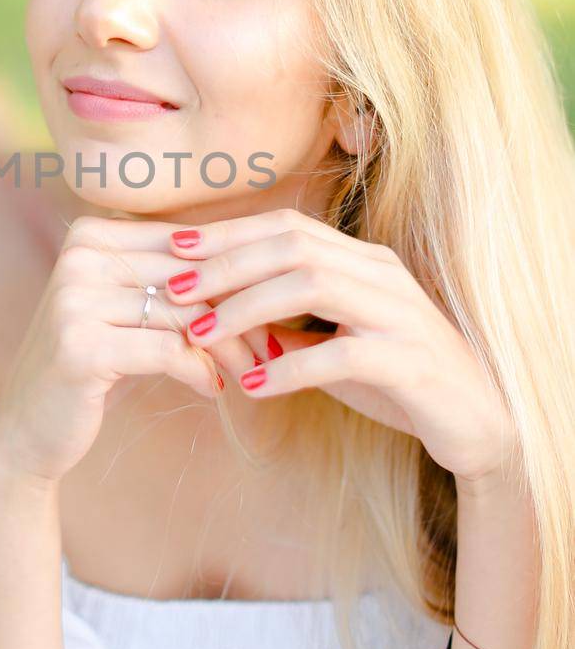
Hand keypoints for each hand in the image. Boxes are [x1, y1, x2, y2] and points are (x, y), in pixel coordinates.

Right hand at [0, 214, 275, 487]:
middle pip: (189, 278)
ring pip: (185, 315)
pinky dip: (200, 371)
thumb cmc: (93, 364)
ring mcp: (75, 299)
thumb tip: (258, 262)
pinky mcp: (81, 346)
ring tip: (248, 370)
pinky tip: (212, 388)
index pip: (184, 246)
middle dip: (239, 313)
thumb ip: (172, 279)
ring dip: (227, 347)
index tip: (271, 308)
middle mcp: (79, 256)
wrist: (28, 427)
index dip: (234, 278)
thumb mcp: (128, 311)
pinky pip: (168, 352)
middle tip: (270, 345)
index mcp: (91, 234)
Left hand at [162, 206, 517, 488]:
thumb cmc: (393, 377)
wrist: (476, 421)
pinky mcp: (412, 362)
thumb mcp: (329, 345)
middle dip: (226, 264)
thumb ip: (282, 325)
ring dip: (248, 307)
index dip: (228, 234)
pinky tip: (252, 385)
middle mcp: (382, 274)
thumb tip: (213, 315)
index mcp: (362, 260)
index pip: (287, 227)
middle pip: (293, 246)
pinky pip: (344, 353)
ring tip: (200, 334)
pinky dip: (292, 368)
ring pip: (314, 284)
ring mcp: (400, 314)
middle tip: (173, 289)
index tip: (173, 248)